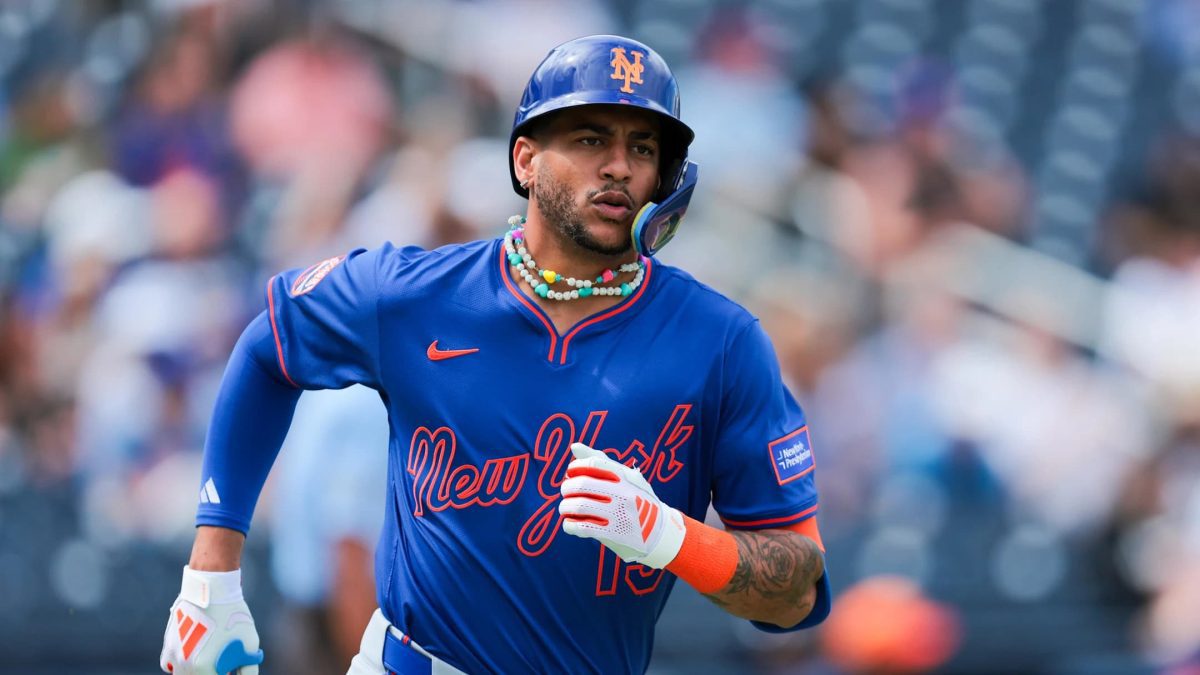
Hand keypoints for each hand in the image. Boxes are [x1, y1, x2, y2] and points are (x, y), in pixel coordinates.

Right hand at [160, 567, 263, 674]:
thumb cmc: (233, 617)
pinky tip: (196, 655)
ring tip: (211, 660)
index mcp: (206, 669)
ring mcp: (173, 657)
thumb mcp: (249, 645)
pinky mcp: (167, 647)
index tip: (230, 671)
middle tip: (224, 667)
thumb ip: (247, 670)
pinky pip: (171, 665)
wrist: (211, 590)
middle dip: (213, 673)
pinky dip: (182, 665)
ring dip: (198, 671)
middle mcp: (186, 667)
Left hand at [558, 442, 685, 568]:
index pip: (593, 463)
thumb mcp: (628, 477)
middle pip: (581, 485)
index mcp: (626, 476)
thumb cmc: (639, 499)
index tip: (571, 473)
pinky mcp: (614, 534)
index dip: (575, 467)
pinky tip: (569, 524)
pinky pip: (583, 528)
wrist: (661, 532)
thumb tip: (574, 446)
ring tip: (565, 508)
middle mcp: (623, 493)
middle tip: (566, 492)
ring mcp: (619, 514)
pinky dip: (570, 525)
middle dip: (567, 488)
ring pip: (579, 506)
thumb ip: (600, 460)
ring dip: (565, 507)